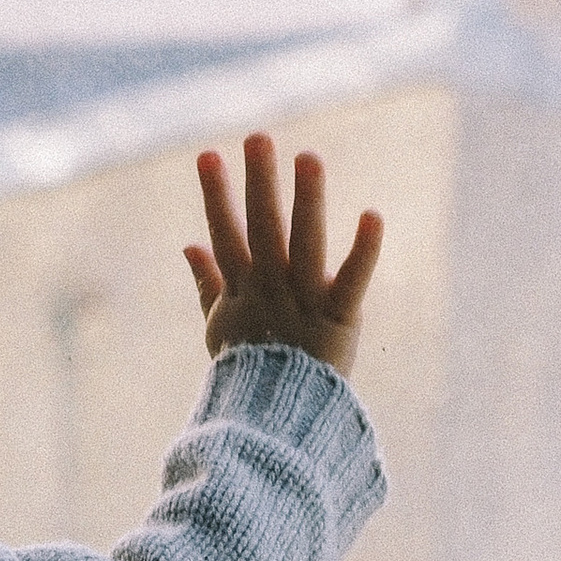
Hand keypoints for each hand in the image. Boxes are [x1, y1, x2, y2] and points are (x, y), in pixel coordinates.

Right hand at [185, 132, 383, 377]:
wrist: (274, 422)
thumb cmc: (250, 372)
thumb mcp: (221, 325)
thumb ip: (207, 282)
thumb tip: (188, 245)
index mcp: (242, 290)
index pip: (225, 234)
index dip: (216, 195)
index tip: (208, 155)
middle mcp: (270, 289)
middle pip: (262, 229)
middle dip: (259, 182)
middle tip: (257, 138)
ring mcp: (303, 302)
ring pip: (304, 244)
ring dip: (306, 200)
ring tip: (307, 157)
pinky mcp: (338, 318)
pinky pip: (351, 280)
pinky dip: (362, 251)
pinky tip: (372, 214)